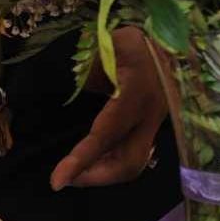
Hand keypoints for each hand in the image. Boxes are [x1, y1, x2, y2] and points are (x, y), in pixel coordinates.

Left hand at [50, 27, 169, 189]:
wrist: (168, 42)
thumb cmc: (131, 40)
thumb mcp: (106, 44)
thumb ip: (83, 67)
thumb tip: (51, 84)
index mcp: (135, 95)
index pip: (105, 135)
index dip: (81, 160)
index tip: (57, 180)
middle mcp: (149, 117)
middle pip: (128, 163)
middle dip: (94, 177)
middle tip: (62, 179)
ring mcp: (154, 124)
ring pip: (133, 162)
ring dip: (101, 172)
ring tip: (71, 173)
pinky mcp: (152, 127)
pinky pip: (133, 152)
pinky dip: (109, 161)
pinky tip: (89, 161)